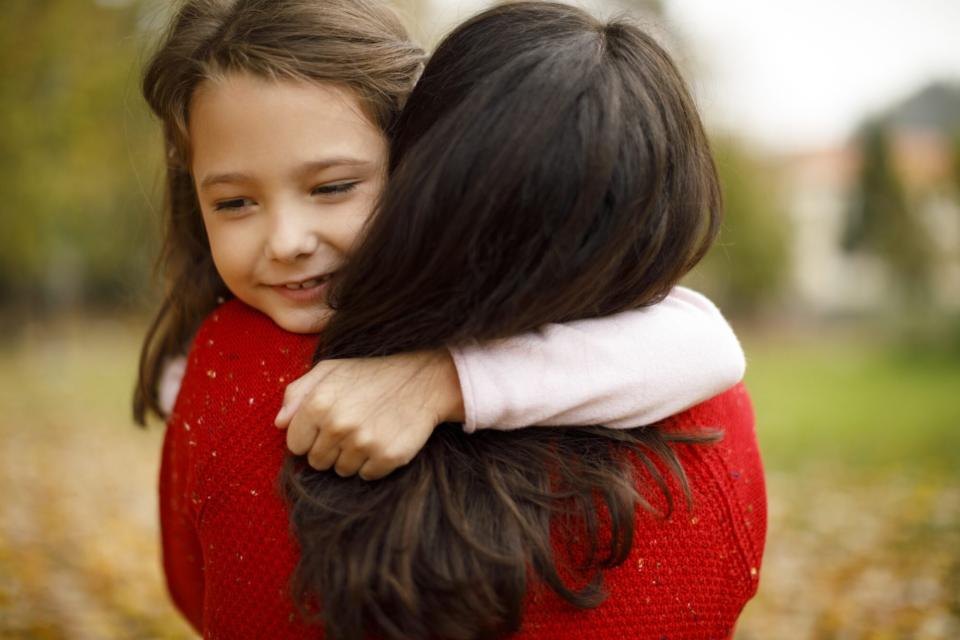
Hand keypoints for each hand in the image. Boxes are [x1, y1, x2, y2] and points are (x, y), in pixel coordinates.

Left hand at [275, 350, 464, 479]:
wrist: (423, 381)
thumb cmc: (371, 375)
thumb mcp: (329, 370)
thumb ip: (297, 393)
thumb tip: (279, 423)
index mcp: (318, 403)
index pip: (295, 445)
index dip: (310, 437)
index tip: (326, 427)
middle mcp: (338, 424)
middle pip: (316, 462)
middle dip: (329, 449)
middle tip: (351, 428)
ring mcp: (364, 443)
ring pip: (341, 471)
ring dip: (351, 457)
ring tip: (367, 432)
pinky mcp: (387, 457)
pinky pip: (367, 475)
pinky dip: (373, 463)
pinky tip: (382, 440)